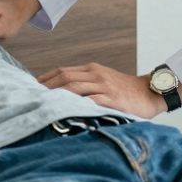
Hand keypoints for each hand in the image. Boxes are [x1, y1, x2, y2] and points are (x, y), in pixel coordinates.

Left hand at [37, 62, 166, 118]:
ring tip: (43, 104)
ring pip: (74, 87)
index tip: (31, 88)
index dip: (45, 79)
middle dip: (46, 87)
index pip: (62, 71)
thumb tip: (61, 94)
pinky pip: (91, 101)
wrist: (150, 93)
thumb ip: (86, 84)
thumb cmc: (124, 90)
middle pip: (65, 77)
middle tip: (31, 97)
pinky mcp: (112, 99)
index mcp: (92, 70)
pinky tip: (65, 111)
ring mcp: (104, 86)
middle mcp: (96, 75)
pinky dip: (76, 105)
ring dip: (57, 95)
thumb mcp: (103, 81)